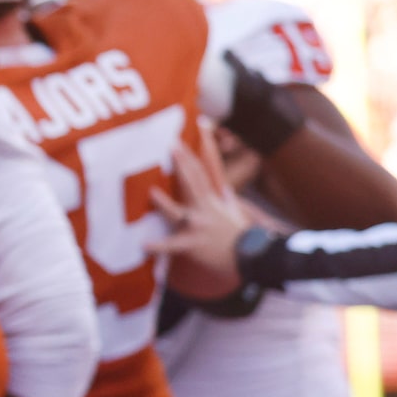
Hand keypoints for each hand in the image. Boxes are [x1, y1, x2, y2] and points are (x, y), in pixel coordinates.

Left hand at [152, 132, 256, 299]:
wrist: (253, 255)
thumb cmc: (241, 236)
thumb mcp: (234, 213)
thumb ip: (227, 200)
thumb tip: (226, 189)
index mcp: (211, 201)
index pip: (199, 174)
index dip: (189, 157)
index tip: (178, 142)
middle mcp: (205, 209)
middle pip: (193, 182)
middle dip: (183, 164)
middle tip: (171, 145)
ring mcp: (199, 226)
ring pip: (179, 213)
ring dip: (164, 203)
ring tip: (150, 192)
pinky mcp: (194, 244)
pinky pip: (174, 245)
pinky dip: (159, 246)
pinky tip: (144, 245)